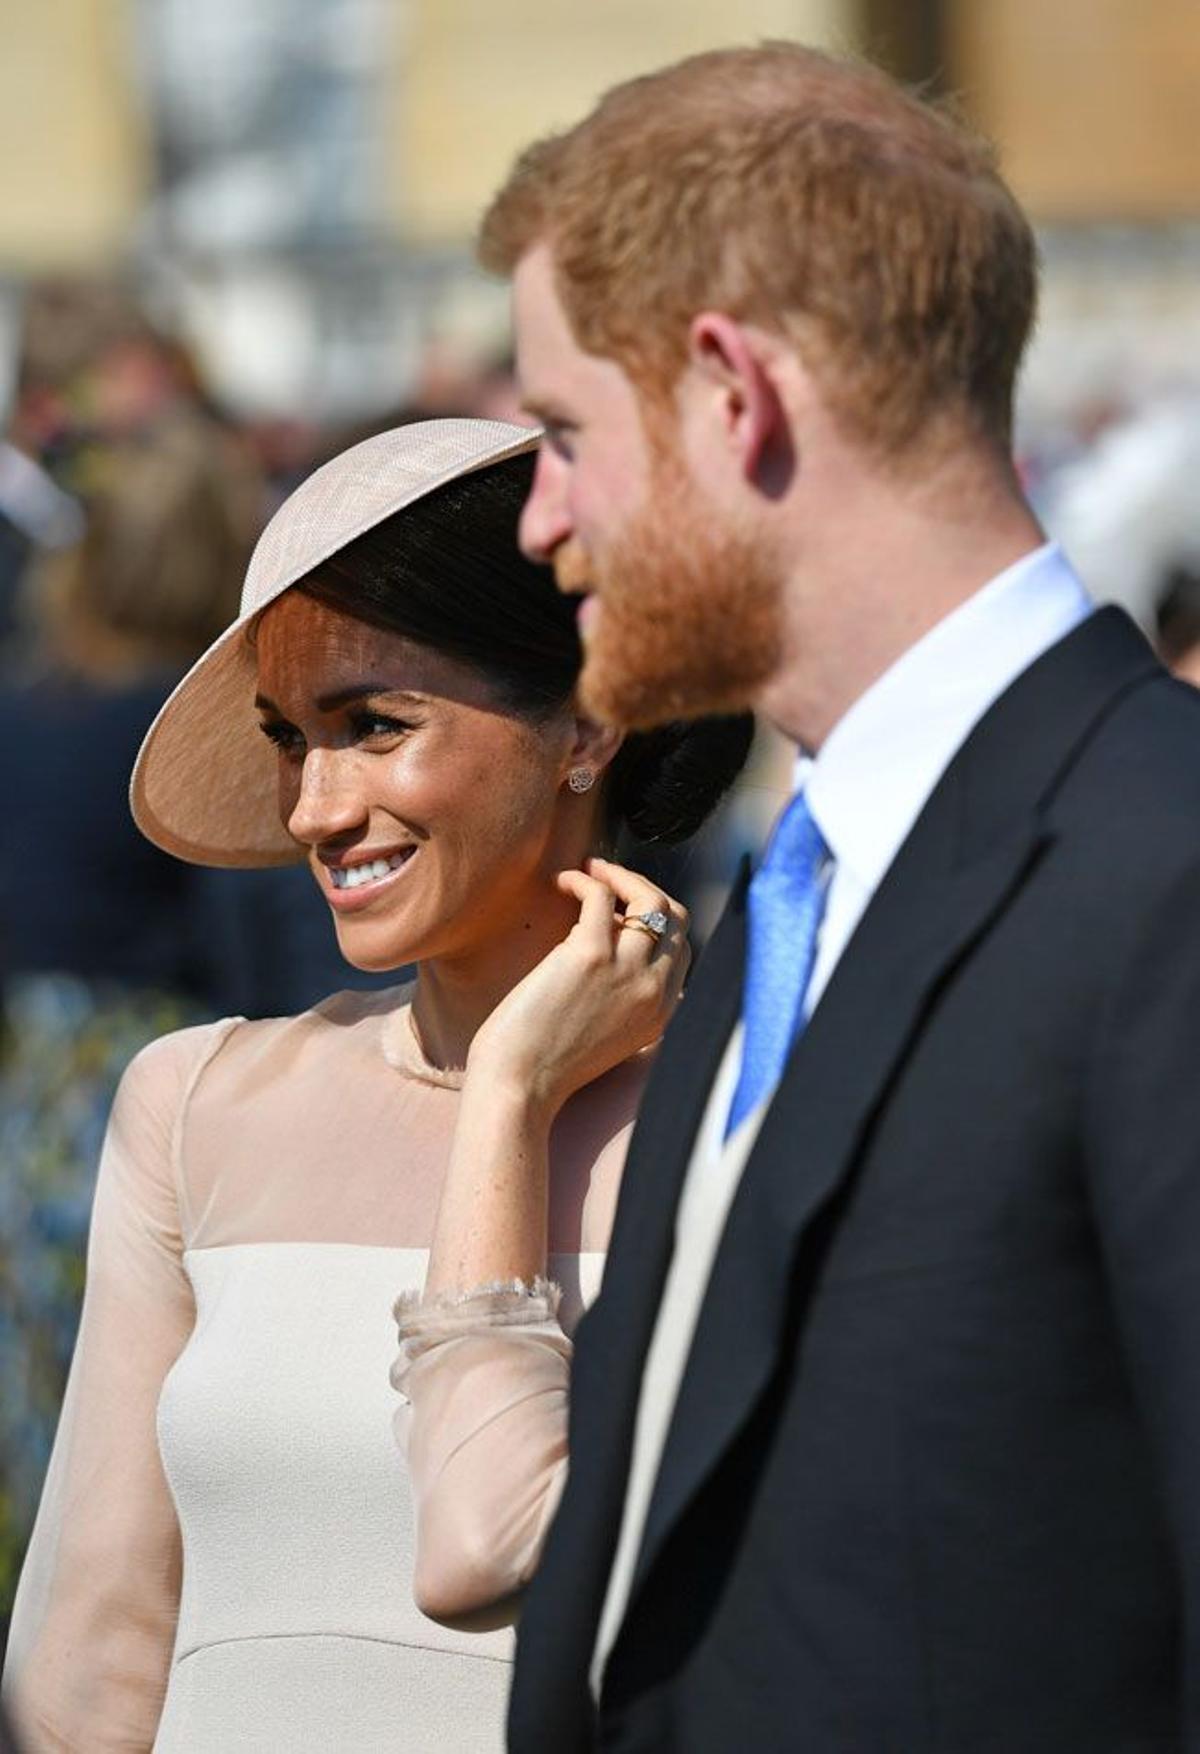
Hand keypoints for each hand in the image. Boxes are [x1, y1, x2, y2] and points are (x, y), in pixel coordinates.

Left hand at [467, 857, 690, 1117]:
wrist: (519, 1086)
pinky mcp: (591, 954)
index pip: (681, 947)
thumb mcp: (610, 1038)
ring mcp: (627, 970)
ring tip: (590, 870)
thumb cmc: (546, 1065)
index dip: (656, 919)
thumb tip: (616, 947)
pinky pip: (600, 894)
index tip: (624, 908)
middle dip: (645, 888)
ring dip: (619, 875)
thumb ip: (627, 1001)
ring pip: (649, 898)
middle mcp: (655, 990)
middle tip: (611, 879)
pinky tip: (562, 881)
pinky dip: (584, 879)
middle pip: (675, 917)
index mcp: (662, 1013)